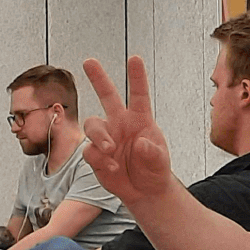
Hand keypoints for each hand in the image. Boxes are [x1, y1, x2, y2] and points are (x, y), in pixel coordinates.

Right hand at [80, 56, 175, 200]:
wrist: (144, 191)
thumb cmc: (155, 170)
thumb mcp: (161, 162)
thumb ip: (153, 152)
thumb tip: (140, 142)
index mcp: (140, 120)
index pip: (139, 95)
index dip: (137, 77)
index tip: (135, 59)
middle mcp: (120, 123)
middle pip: (107, 96)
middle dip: (98, 78)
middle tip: (89, 61)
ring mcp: (106, 137)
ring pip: (92, 124)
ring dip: (99, 136)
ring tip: (111, 150)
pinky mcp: (95, 154)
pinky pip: (89, 150)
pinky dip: (99, 158)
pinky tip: (113, 168)